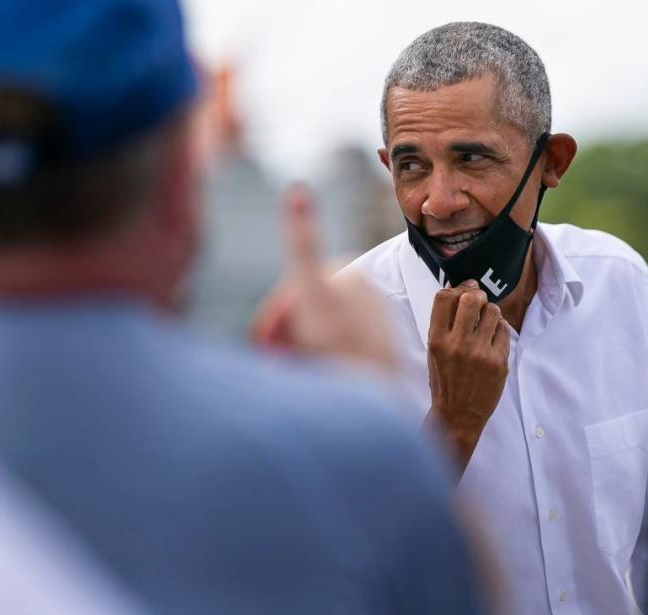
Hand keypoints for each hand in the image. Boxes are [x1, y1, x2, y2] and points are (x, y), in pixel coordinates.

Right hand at [252, 184, 394, 371]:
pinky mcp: (380, 353)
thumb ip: (301, 241)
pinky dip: (327, 366)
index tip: (267, 343)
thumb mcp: (311, 290)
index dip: (274, 319)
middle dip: (289, 337)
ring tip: (306, 374)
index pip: (294, 292)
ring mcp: (375, 324)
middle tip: (281, 364)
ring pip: (323, 337)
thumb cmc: (336, 343)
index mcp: (351, 275)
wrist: (372, 392)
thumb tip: (298, 189)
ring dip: (304, 353)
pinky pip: (343, 356)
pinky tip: (327, 381)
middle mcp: (368, 296)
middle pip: (309, 315)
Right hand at [426, 280, 510, 473]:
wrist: (458, 415)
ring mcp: (480, 354)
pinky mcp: (498, 362)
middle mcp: (457, 345)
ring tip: (486, 322)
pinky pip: (504, 330)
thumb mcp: (434, 352)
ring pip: (493, 311)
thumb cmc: (444, 381)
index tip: (463, 290)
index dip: (456, 288)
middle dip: (477, 295)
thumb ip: (443, 324)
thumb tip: (457, 289)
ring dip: (490, 312)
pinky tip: (493, 337)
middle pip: (471, 299)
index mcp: (436, 340)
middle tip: (478, 301)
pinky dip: (499, 328)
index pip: (444, 297)